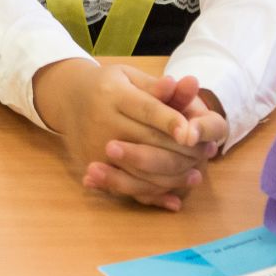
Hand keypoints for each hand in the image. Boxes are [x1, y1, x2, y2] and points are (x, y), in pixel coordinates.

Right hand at [84, 72, 226, 208]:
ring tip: (197, 176)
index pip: (147, 110)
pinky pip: (126, 185)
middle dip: (179, 151)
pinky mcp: (92, 164)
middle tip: (206, 155)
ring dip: (171, 176)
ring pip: (138, 169)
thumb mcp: (128, 76)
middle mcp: (101, 121)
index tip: (192, 134)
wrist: (68, 98)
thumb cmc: (108, 85)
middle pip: (146, 141)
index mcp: (113, 94)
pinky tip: (174, 200)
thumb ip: (156, 86)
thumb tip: (181, 83)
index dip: (171, 121)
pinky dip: (152, 195)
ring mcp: (95, 146)